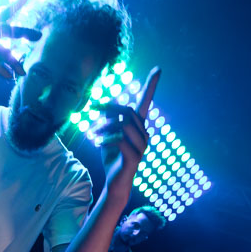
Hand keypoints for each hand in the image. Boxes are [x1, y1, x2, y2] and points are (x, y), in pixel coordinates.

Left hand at [94, 67, 160, 188]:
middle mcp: (144, 134)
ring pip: (124, 124)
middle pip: (128, 110)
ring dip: (105, 126)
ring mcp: (141, 146)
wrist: (115, 182)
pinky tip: (98, 144)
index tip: (158, 69)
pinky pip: (120, 140)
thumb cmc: (112, 157)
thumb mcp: (108, 135)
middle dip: (108, 108)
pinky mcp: (134, 158)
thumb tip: (102, 106)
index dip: (151, 85)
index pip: (145, 102)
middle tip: (92, 110)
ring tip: (93, 133)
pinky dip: (106, 140)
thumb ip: (109, 120)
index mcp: (138, 126)